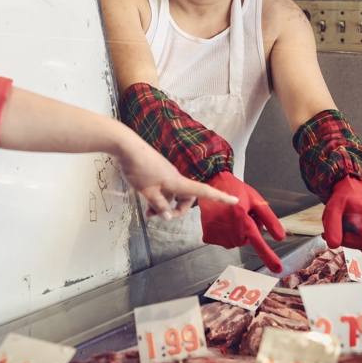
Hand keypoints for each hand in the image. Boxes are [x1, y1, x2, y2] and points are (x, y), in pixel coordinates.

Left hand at [116, 134, 238, 220]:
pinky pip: (163, 188)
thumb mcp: (148, 192)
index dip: (220, 197)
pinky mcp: (157, 171)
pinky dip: (157, 197)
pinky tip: (145, 200)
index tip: (235, 200)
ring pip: (171, 194)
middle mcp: (175, 177)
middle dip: (176, 210)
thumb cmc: (139, 168)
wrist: (126, 146)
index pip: (204, 191)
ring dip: (163, 205)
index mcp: (177, 182)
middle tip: (158, 216)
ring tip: (148, 213)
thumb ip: (159, 205)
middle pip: (186, 198)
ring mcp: (166, 174)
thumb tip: (167, 216)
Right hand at [198, 172, 286, 272]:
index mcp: (243, 219)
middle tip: (242, 214)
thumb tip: (280, 237)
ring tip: (231, 215)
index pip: (258, 241)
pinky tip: (221, 221)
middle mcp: (230, 229)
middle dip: (247, 230)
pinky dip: (224, 233)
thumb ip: (269, 219)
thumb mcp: (255, 200)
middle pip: (246, 240)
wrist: (211, 183)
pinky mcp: (208, 236)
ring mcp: (218, 234)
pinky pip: (223, 241)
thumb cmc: (235, 190)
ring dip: (236, 232)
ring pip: (235, 241)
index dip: (268, 256)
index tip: (277, 269)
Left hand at [322, 176, 361, 253]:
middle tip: (332, 228)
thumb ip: (332, 227)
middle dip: (344, 240)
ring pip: (360, 245)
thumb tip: (333, 246)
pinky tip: (344, 227)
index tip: (360, 268)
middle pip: (359, 247)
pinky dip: (351, 236)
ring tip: (340, 224)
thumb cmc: (344, 199)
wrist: (355, 189)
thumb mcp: (333, 210)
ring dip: (347, 238)